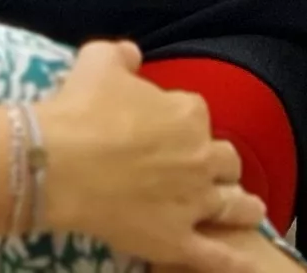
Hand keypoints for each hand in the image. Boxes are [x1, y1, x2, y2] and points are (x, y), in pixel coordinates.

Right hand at [34, 42, 267, 266]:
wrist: (57, 163)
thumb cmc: (79, 110)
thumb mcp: (98, 62)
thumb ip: (122, 55)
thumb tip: (133, 56)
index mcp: (188, 114)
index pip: (197, 115)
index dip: (184, 124)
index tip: (169, 131)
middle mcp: (201, 157)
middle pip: (225, 160)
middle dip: (217, 164)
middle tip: (201, 171)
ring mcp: (194, 202)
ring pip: (233, 205)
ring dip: (242, 207)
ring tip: (249, 210)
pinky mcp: (178, 240)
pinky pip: (216, 255)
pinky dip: (235, 261)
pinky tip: (249, 265)